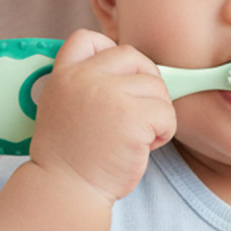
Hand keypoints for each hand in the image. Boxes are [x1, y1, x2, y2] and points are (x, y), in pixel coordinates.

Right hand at [31, 30, 176, 202]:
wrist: (67, 192)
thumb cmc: (73, 157)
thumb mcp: (63, 108)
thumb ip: (86, 84)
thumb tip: (133, 71)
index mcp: (64, 75)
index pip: (87, 38)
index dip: (108, 51)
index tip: (116, 80)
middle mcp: (84, 79)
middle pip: (134, 58)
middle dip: (145, 82)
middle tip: (140, 111)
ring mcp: (108, 96)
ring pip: (156, 87)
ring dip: (156, 112)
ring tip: (137, 136)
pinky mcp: (132, 118)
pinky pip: (167, 113)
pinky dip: (164, 131)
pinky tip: (143, 147)